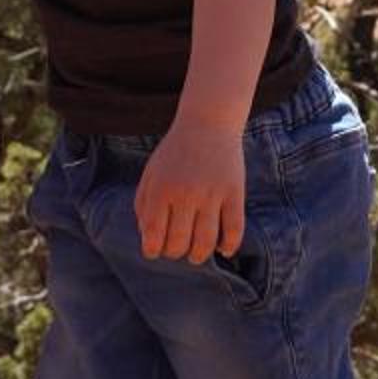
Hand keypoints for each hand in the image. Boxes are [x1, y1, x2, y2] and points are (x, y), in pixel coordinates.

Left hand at [134, 119, 245, 263]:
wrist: (208, 122)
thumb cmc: (175, 152)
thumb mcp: (151, 173)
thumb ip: (143, 205)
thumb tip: (149, 239)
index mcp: (161, 189)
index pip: (154, 234)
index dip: (152, 250)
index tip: (153, 252)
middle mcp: (186, 193)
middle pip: (180, 242)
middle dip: (175, 253)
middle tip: (176, 251)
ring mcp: (212, 193)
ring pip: (206, 241)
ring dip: (199, 256)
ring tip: (196, 256)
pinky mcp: (234, 192)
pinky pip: (234, 229)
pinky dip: (229, 245)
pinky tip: (223, 249)